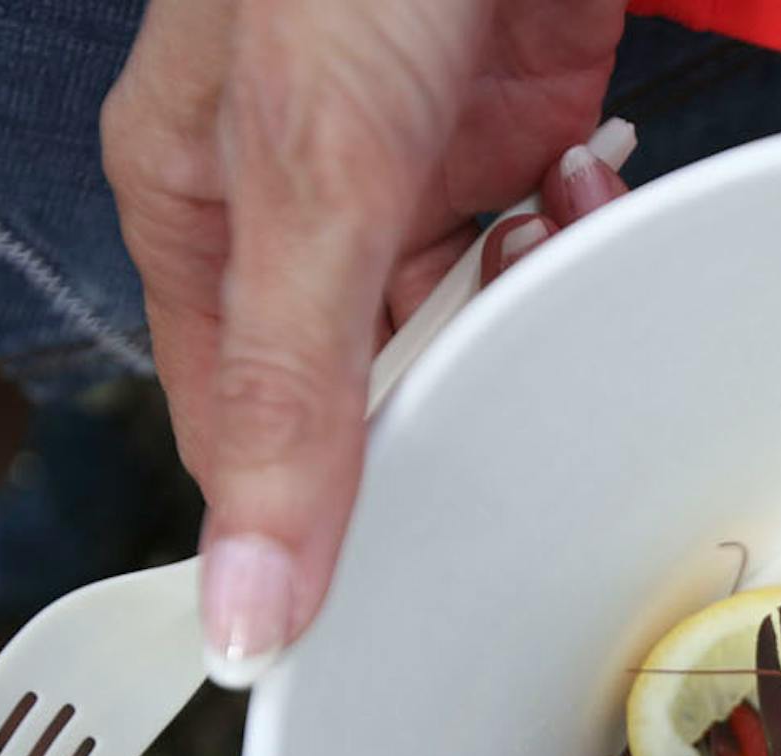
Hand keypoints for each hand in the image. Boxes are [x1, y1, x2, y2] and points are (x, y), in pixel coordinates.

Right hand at [102, 0, 627, 685]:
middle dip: (454, 385)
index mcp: (201, 213)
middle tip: (507, 367)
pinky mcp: (517, 127)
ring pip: (478, 317)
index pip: (245, 429)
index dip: (312, 515)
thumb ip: (293, 389)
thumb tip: (244, 603)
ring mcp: (416, 164)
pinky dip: (578, 226)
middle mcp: (303, 202)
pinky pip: (549, 238)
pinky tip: (580, 173)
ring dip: (529, 299)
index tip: (389, 593)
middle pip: (376, 383)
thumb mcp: (311, 171)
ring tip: (543, 218)